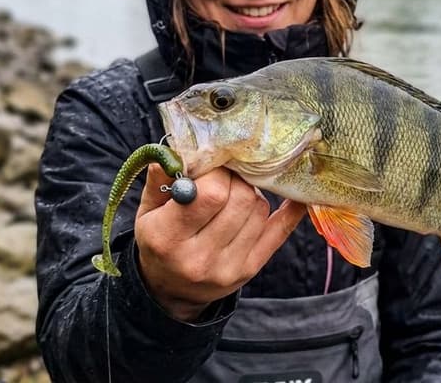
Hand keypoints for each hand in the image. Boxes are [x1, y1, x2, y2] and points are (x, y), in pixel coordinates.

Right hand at [134, 163, 306, 321]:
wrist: (169, 292)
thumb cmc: (158, 243)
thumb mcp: (147, 213)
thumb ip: (160, 180)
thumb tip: (180, 148)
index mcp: (168, 239)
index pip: (211, 194)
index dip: (218, 173)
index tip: (211, 167)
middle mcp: (200, 258)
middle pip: (241, 200)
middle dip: (237, 179)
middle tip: (226, 176)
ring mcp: (229, 267)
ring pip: (259, 209)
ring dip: (251, 192)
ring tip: (235, 192)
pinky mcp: (250, 269)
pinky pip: (280, 231)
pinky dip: (289, 209)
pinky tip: (294, 194)